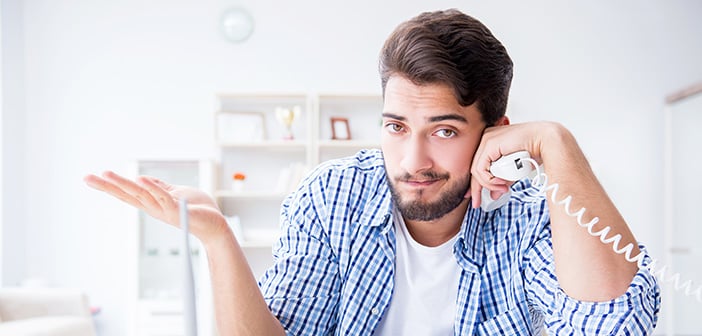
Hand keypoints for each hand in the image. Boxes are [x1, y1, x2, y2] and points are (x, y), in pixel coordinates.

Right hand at [84, 171, 230, 244]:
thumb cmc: (198, 210)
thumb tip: (142, 178)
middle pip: (127, 195)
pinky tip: (141, 179)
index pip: (127, 193)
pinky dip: (152, 188)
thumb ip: (160, 187)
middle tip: (87, 177)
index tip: (89, 178)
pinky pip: (163, 198)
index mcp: (153, 203)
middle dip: (107, 186)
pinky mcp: (179, 211)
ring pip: (141, 195)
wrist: (216, 226)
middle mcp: (155, 208)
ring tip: (107, 174)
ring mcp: (166, 210)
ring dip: (124, 184)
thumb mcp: (176, 193)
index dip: (109, 186)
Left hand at [468, 121, 552, 207]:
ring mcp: (486, 140)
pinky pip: (481, 168)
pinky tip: (501, 183)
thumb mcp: (513, 170)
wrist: (547, 142)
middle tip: (477, 202)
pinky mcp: (490, 144)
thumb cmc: (534, 151)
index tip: (474, 197)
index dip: (475, 184)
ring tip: (502, 189)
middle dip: (476, 188)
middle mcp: (486, 139)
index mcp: (490, 142)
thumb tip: (494, 195)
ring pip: (477, 170)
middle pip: (475, 168)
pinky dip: (490, 180)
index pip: (477, 165)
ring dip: (489, 184)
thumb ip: (502, 181)